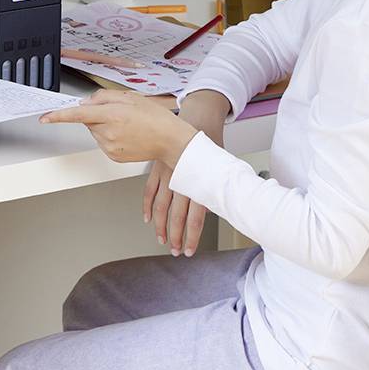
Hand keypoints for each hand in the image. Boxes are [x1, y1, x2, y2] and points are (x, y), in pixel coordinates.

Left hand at [41, 89, 196, 168]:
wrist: (169, 140)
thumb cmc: (155, 118)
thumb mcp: (131, 97)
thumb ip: (105, 96)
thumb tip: (87, 102)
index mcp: (112, 114)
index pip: (78, 114)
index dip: (59, 116)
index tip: (45, 117)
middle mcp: (108, 132)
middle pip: (88, 121)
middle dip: (97, 115)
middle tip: (120, 113)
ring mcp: (110, 146)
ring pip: (95, 132)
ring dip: (104, 127)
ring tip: (127, 125)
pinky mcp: (113, 156)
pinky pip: (103, 143)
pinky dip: (110, 137)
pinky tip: (127, 135)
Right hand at [143, 93, 228, 255]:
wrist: (198, 119)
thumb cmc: (211, 145)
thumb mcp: (221, 167)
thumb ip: (217, 190)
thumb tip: (217, 211)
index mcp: (199, 181)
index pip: (195, 216)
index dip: (192, 236)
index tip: (190, 249)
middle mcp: (181, 179)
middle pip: (175, 215)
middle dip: (175, 236)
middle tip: (176, 250)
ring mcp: (166, 173)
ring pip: (160, 206)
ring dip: (160, 226)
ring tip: (162, 239)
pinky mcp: (156, 167)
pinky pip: (149, 190)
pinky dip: (147, 206)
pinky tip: (148, 218)